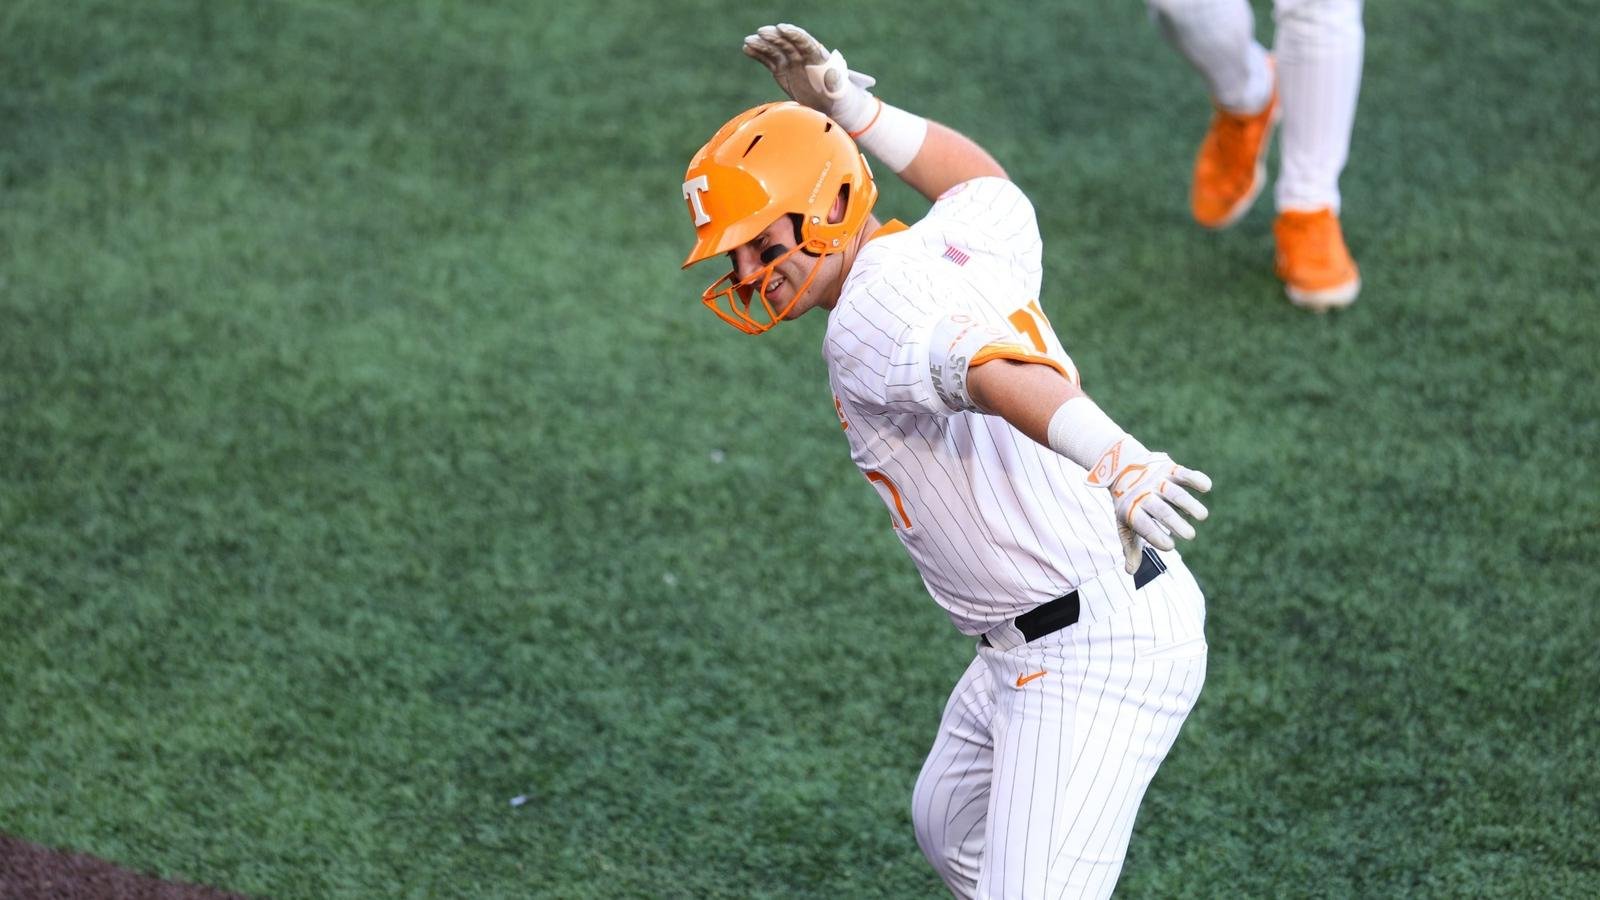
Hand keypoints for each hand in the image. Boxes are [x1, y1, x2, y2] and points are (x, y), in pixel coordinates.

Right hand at [742, 24, 876, 120]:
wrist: (832, 108)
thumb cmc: (840, 99)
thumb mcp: (840, 92)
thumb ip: (835, 83)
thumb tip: (833, 74)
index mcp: (818, 57)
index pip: (805, 41)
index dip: (793, 34)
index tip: (781, 28)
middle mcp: (803, 57)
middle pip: (788, 43)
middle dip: (775, 37)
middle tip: (761, 32)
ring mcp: (791, 62)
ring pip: (776, 49)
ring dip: (762, 44)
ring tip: (748, 41)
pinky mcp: (782, 71)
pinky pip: (768, 59)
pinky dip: (758, 54)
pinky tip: (747, 48)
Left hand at [1086, 438, 1211, 573]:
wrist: (1122, 467)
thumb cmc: (1129, 504)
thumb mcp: (1125, 524)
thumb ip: (1131, 547)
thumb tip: (1131, 571)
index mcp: (1133, 511)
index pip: (1144, 526)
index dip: (1156, 537)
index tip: (1169, 547)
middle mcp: (1145, 495)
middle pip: (1161, 511)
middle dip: (1175, 523)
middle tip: (1189, 535)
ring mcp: (1158, 481)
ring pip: (1175, 493)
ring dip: (1189, 504)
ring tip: (1201, 516)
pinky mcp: (1170, 469)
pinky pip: (1183, 473)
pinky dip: (1195, 478)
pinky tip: (1206, 487)